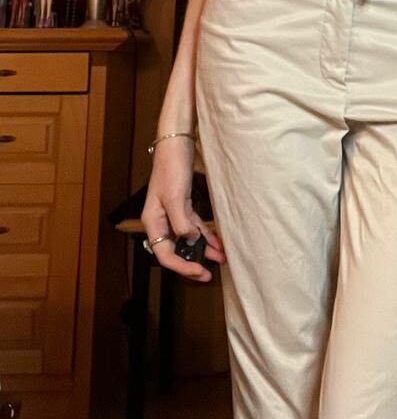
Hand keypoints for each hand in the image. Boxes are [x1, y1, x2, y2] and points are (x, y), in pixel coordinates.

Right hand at [140, 136, 226, 280]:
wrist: (177, 145)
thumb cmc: (171, 169)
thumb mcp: (175, 197)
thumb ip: (181, 222)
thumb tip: (190, 240)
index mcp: (153, 222)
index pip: (165, 255)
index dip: (182, 267)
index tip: (199, 270)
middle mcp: (161, 221)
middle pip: (175, 251)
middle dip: (193, 262)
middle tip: (209, 274)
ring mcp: (172, 214)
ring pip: (188, 240)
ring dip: (204, 250)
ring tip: (221, 259)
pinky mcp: (183, 206)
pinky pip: (194, 227)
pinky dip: (205, 236)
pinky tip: (218, 243)